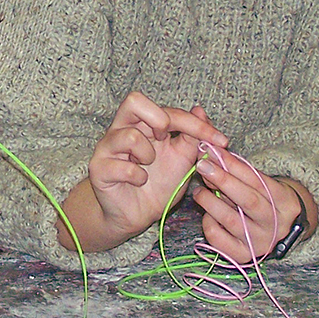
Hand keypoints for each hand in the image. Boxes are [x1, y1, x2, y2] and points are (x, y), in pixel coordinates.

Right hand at [84, 93, 226, 242]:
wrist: (137, 216)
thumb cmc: (158, 185)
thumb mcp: (183, 160)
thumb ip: (192, 137)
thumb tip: (200, 110)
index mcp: (143, 124)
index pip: (168, 110)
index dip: (195, 123)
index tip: (220, 140)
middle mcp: (122, 129)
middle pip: (134, 101)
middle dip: (159, 119)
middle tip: (167, 139)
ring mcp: (108, 148)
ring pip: (129, 136)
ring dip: (148, 154)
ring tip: (149, 167)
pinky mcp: (98, 169)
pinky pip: (120, 167)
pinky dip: (137, 177)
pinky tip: (139, 182)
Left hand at [192, 151, 314, 262]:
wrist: (277, 232)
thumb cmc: (264, 201)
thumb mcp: (259, 185)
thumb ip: (237, 172)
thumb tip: (209, 156)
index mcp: (285, 202)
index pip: (258, 180)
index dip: (234, 165)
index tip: (214, 152)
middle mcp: (275, 225)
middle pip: (248, 200)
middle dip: (223, 180)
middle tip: (202, 165)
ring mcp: (260, 243)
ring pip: (230, 220)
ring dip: (210, 201)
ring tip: (199, 191)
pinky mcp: (243, 256)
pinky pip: (219, 239)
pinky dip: (209, 223)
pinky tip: (208, 214)